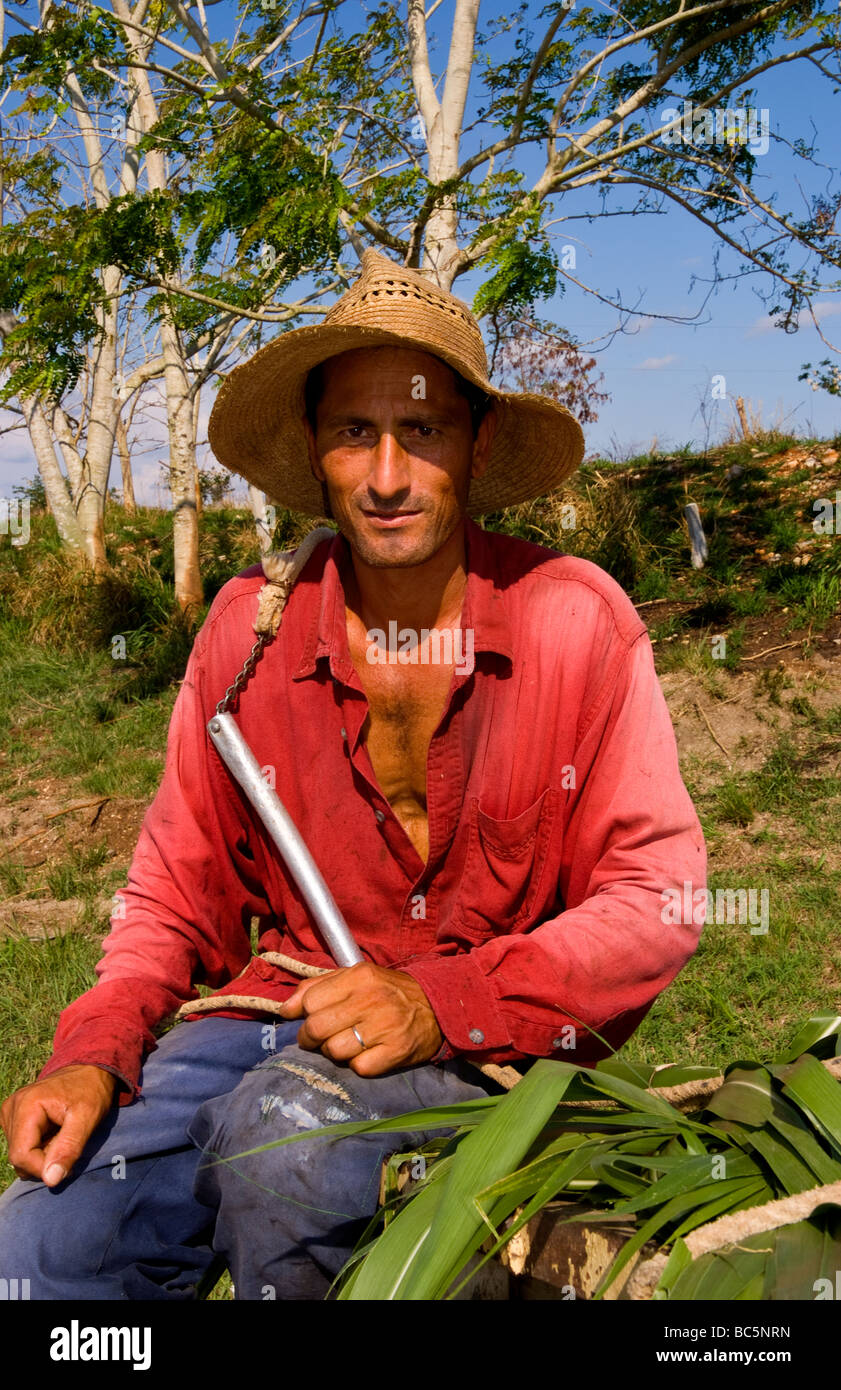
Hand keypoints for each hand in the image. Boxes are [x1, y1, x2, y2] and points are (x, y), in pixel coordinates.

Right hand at [0, 1065, 116, 1185]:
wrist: (90, 1069)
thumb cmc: (91, 1091)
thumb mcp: (87, 1118)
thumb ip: (68, 1148)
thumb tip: (50, 1180)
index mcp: (26, 1105)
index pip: (21, 1156)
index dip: (44, 1168)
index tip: (68, 1161)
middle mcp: (12, 1107)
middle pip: (18, 1157)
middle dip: (44, 1160)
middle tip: (67, 1142)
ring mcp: (10, 1111)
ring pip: (19, 1154)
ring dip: (42, 1154)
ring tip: (61, 1134)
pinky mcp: (13, 1116)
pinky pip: (21, 1145)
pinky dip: (39, 1147)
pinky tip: (53, 1132)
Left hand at [278, 963, 442, 1075]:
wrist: (437, 1006)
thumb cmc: (388, 991)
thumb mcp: (356, 977)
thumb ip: (318, 987)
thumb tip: (285, 1009)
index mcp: (359, 976)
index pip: (310, 1002)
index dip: (304, 1015)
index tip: (310, 1020)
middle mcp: (371, 1000)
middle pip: (317, 1029)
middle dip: (311, 1039)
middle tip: (320, 1039)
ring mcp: (385, 1027)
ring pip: (334, 1052)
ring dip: (335, 1052)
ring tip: (347, 1044)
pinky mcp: (396, 1051)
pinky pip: (359, 1068)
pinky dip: (358, 1065)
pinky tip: (367, 1053)